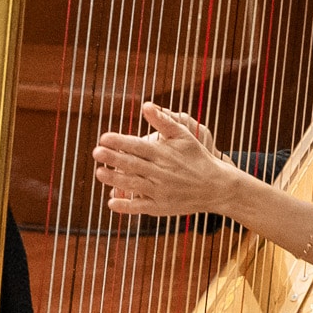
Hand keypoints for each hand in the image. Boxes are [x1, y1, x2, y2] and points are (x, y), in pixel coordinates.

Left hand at [90, 101, 245, 220]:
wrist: (216, 186)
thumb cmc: (197, 157)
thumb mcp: (184, 135)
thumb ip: (163, 121)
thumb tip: (145, 105)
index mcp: (164, 153)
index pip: (138, 146)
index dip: (120, 142)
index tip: (104, 137)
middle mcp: (161, 172)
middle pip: (133, 164)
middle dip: (113, 158)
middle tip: (96, 152)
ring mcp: (161, 191)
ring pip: (134, 184)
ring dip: (115, 180)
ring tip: (99, 173)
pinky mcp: (161, 207)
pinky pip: (140, 207)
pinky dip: (126, 206)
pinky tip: (111, 202)